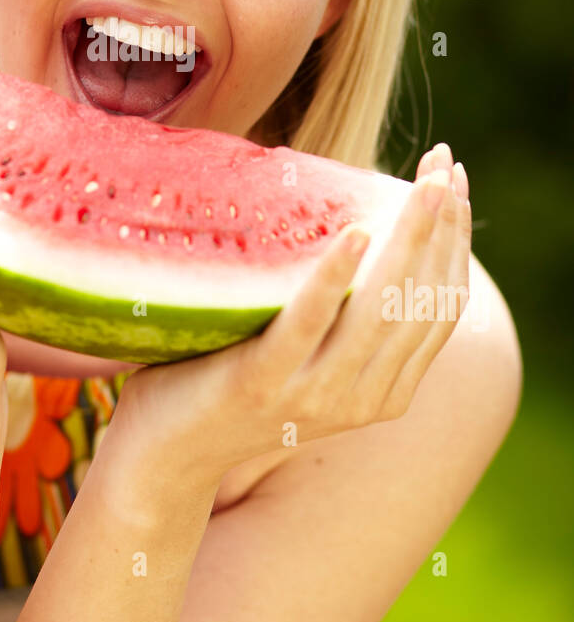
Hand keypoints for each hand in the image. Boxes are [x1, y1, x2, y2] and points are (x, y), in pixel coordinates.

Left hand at [110, 145, 470, 488]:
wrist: (163, 457)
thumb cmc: (229, 387)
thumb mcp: (308, 362)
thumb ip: (346, 324)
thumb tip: (368, 231)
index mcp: (383, 394)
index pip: (440, 309)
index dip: (456, 244)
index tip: (458, 184)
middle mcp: (360, 399)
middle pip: (422, 302)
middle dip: (443, 227)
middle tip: (447, 165)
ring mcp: (313, 396)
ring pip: (382, 309)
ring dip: (409, 239)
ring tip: (423, 186)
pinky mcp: (262, 384)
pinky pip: (308, 323)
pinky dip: (336, 277)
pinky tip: (355, 233)